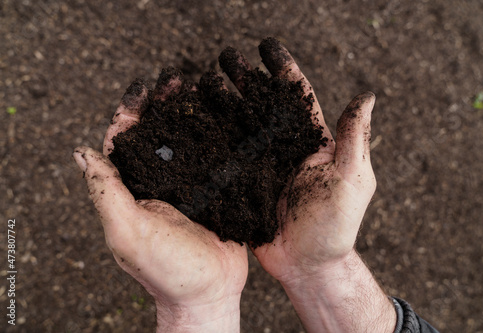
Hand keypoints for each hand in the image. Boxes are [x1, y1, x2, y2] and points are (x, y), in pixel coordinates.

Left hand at [73, 71, 247, 332]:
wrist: (209, 294)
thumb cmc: (166, 270)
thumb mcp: (128, 232)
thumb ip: (106, 193)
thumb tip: (80, 151)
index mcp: (133, 189)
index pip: (124, 141)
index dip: (130, 111)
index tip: (143, 87)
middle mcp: (160, 183)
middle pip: (159, 133)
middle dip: (166, 103)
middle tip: (179, 78)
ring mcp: (189, 186)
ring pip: (189, 140)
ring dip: (194, 112)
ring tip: (205, 86)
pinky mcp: (216, 192)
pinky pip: (216, 157)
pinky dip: (221, 134)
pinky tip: (231, 116)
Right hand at [220, 38, 394, 332]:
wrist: (308, 266)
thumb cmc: (336, 227)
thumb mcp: (352, 180)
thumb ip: (354, 138)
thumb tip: (366, 94)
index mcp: (311, 142)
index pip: (295, 97)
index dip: (281, 70)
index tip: (265, 47)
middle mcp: (284, 148)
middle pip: (260, 104)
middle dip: (243, 79)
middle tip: (223, 57)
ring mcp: (262, 166)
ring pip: (239, 126)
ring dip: (222, 102)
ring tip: (201, 82)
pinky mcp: (244, 185)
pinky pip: (226, 156)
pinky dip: (211, 137)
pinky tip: (194, 122)